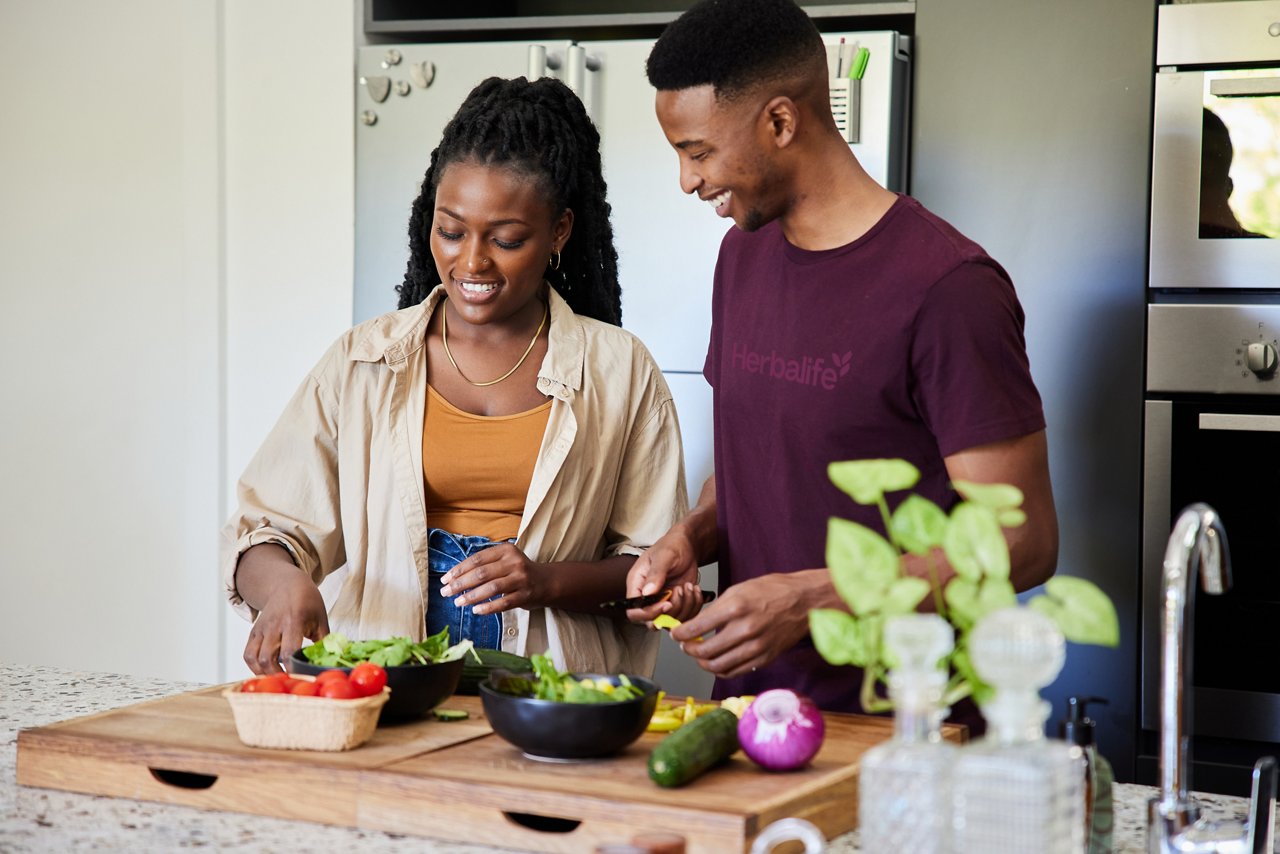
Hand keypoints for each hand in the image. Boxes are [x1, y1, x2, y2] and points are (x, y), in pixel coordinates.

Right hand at [243, 571, 328, 674]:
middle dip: (276, 674)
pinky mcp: (253, 632)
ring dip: (263, 673)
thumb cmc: (308, 602)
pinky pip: (247, 654)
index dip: (292, 668)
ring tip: (277, 678)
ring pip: (253, 657)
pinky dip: (254, 666)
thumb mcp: (321, 619)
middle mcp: (274, 625)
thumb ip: (324, 641)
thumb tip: (329, 662)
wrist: (287, 584)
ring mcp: (261, 629)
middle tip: (288, 682)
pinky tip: (266, 671)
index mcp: (294, 621)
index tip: (299, 677)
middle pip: (267, 657)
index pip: (289, 650)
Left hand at [440, 543, 546, 614]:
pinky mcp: (525, 595)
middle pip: (481, 573)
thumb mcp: (505, 560)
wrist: (547, 582)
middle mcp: (514, 562)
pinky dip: (488, 607)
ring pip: (491, 588)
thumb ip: (486, 564)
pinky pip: (503, 603)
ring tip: (458, 602)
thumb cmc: (519, 571)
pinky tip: (476, 611)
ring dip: (471, 596)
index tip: (445, 579)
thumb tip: (455, 576)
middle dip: (460, 583)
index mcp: (506, 550)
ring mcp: (521, 579)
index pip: (477, 559)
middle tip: (445, 592)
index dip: (459, 569)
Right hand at [626, 526, 701, 624]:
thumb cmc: (672, 546)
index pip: (634, 611)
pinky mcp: (677, 605)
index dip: (649, 613)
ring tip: (688, 586)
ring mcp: (662, 602)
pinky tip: (694, 589)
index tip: (667, 603)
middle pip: (651, 621)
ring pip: (670, 621)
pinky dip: (694, 606)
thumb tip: (647, 592)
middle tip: (680, 590)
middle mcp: (647, 597)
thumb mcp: (664, 556)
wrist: (687, 546)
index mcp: (637, 584)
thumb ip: (655, 574)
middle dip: (671, 611)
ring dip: (685, 605)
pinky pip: (685, 617)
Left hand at [670, 573, 819, 678]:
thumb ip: (717, 609)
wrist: (804, 601)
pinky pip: (735, 671)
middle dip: (688, 649)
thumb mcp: (739, 589)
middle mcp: (745, 629)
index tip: (676, 633)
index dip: (680, 634)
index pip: (697, 627)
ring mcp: (756, 647)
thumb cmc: (772, 591)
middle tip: (685, 644)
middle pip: (705, 651)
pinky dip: (721, 669)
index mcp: (735, 607)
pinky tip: (717, 661)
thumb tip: (697, 625)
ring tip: (698, 654)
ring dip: (702, 662)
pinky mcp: (764, 659)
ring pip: (718, 666)